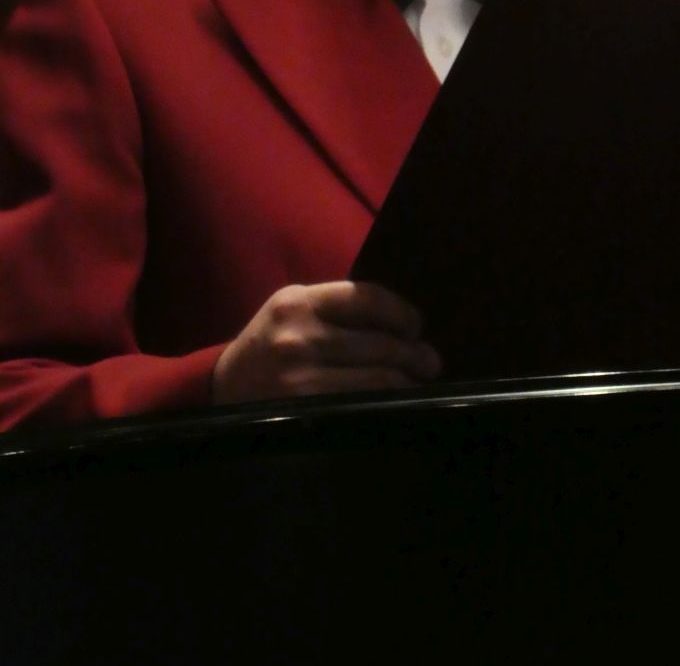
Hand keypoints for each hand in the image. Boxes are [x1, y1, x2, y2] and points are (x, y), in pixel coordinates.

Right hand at [212, 280, 442, 403]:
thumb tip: (400, 321)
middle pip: (380, 341)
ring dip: (406, 380)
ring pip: (378, 376)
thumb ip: (336, 308)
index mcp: (299, 301)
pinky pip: (362, 404)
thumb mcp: (291, 311)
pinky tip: (395, 401)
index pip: (368, 298)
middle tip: (431, 361)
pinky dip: (385, 402)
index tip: (417, 326)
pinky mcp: (305, 409)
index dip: (402, 313)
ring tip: (418, 381)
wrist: (219, 390)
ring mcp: (301, 377)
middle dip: (414, 352)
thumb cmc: (268, 345)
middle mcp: (299, 336)